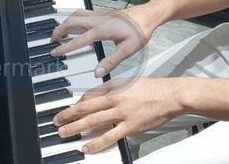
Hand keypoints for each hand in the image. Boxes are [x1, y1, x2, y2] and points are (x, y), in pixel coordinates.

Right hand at [50, 7, 154, 76]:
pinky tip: (74, 22)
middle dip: (58, 31)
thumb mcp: (128, 49)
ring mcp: (99, 15)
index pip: (78, 40)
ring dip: (65, 23)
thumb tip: (97, 72)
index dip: (65, 47)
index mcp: (102, 30)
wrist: (148, 15)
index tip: (55, 52)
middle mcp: (98, 20)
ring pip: (75, 15)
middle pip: (71, 23)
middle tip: (52, 41)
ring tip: (59, 32)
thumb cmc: (140, 31)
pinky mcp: (103, 13)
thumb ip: (111, 61)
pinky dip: (74, 17)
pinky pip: (83, 12)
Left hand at [54, 77, 185, 153]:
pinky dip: (96, 143)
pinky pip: (109, 136)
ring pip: (93, 121)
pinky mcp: (130, 126)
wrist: (172, 94)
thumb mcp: (131, 81)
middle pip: (86, 107)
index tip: (70, 109)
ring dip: (75, 127)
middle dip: (68, 115)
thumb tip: (100, 95)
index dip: (77, 103)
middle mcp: (116, 98)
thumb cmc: (155, 88)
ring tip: (64, 133)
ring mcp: (122, 113)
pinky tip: (86, 147)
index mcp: (115, 87)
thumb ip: (115, 88)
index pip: (90, 94)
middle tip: (57, 121)